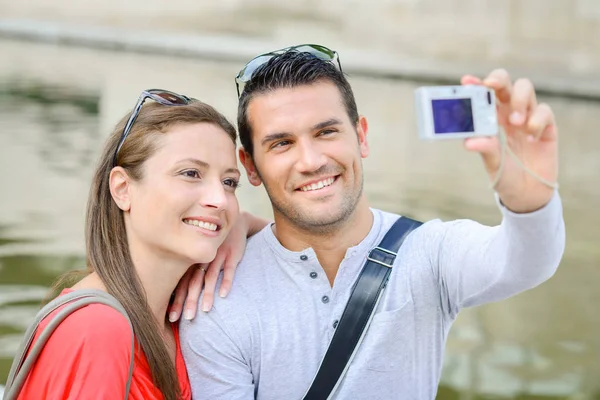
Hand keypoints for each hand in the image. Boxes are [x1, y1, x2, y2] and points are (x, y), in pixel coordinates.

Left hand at [169, 213, 249, 320]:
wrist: (233, 222)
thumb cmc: (213, 244)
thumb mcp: (199, 252)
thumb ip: (190, 270)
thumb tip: (174, 294)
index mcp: (191, 260)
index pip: (181, 283)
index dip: (177, 301)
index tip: (172, 318)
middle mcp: (202, 258)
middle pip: (194, 282)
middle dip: (189, 301)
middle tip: (187, 318)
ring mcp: (218, 255)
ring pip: (211, 277)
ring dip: (207, 294)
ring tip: (205, 310)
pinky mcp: (232, 254)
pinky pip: (229, 270)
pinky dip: (226, 282)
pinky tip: (223, 294)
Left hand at [461, 69, 557, 212]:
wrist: (526, 193)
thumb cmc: (504, 173)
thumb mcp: (492, 163)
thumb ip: (485, 149)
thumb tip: (469, 142)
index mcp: (489, 118)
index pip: (483, 94)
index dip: (475, 84)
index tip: (466, 81)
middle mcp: (507, 112)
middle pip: (504, 83)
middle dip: (498, 79)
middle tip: (492, 86)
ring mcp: (527, 116)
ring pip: (525, 88)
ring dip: (519, 100)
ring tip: (515, 121)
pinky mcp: (546, 125)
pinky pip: (544, 111)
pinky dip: (537, 121)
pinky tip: (531, 138)